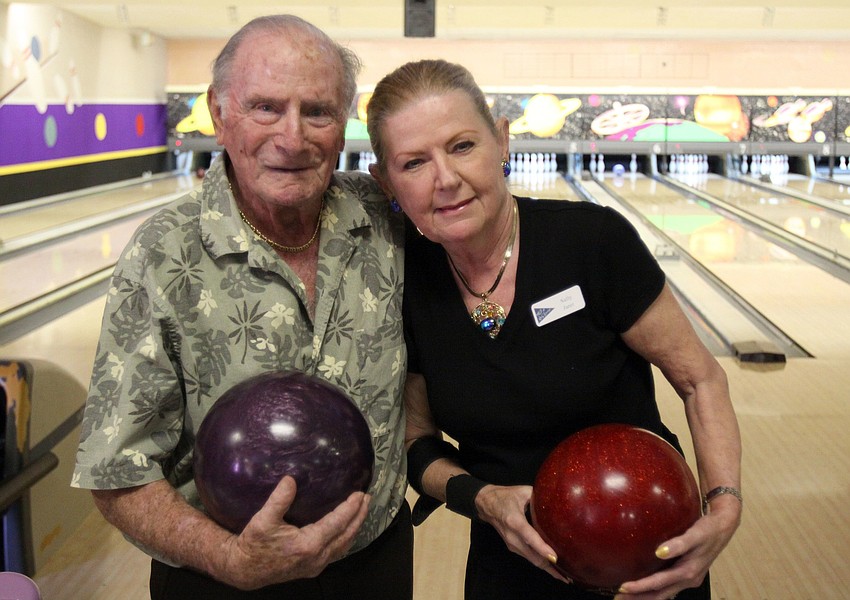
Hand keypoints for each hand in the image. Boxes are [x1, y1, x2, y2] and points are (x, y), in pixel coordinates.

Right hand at [222, 476, 369, 589]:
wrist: (245, 569)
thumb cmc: (254, 543)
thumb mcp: (263, 519)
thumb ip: (279, 500)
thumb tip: (291, 480)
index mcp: (308, 544)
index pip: (337, 523)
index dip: (351, 508)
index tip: (360, 494)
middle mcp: (317, 557)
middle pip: (347, 534)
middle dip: (359, 516)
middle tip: (367, 498)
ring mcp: (316, 565)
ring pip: (344, 545)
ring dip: (355, 527)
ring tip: (361, 511)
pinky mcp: (313, 568)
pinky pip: (336, 552)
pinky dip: (345, 538)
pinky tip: (346, 529)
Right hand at [473, 484, 570, 583]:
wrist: (487, 505)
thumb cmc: (506, 496)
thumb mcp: (523, 491)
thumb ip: (540, 498)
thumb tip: (558, 502)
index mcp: (515, 521)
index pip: (530, 537)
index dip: (542, 549)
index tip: (555, 558)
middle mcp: (512, 536)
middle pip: (533, 556)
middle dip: (550, 568)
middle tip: (568, 576)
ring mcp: (511, 544)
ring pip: (532, 560)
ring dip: (547, 569)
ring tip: (564, 575)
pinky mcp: (512, 547)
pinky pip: (529, 557)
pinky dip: (541, 562)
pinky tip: (552, 566)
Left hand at [614, 496, 740, 598]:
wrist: (723, 527)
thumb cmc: (708, 529)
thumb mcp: (696, 534)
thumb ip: (679, 544)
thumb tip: (659, 551)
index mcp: (688, 572)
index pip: (660, 583)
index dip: (641, 587)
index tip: (623, 587)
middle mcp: (688, 579)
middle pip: (660, 594)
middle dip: (639, 598)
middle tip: (618, 599)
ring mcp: (689, 579)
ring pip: (664, 593)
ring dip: (646, 596)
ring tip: (627, 596)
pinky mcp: (688, 574)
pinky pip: (668, 586)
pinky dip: (655, 590)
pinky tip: (645, 586)